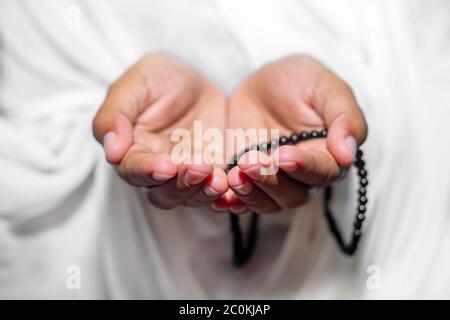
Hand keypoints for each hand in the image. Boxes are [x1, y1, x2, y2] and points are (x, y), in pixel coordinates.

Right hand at [93, 53, 227, 209]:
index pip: (134, 170)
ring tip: (219, 179)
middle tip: (199, 167)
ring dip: (203, 192)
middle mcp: (158, 168)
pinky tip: (232, 185)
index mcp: (133, 150)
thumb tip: (111, 152)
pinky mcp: (213, 173)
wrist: (197, 80)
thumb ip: (116, 114)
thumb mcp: (136, 83)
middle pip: (163, 193)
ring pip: (190, 197)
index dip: (148, 171)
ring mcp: (187, 173)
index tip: (165, 166)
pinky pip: (217, 191)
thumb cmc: (160, 78)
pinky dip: (225, 195)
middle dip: (181, 184)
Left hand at [225, 55, 367, 213]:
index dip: (304, 167)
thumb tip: (348, 154)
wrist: (259, 85)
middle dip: (271, 180)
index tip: (285, 156)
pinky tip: (221, 194)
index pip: (322, 172)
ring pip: (268, 203)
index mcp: (327, 154)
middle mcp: (303, 176)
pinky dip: (232, 200)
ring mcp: (274, 181)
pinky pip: (242, 200)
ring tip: (234, 175)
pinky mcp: (248, 181)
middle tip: (251, 161)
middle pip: (294, 194)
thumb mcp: (324, 86)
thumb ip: (344, 117)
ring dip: (251, 193)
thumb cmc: (298, 80)